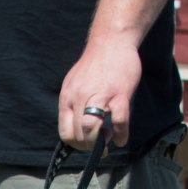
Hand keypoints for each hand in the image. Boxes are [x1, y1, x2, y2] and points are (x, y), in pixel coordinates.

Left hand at [58, 35, 141, 149]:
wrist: (111, 41)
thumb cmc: (95, 65)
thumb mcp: (74, 84)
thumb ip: (74, 105)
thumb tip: (79, 129)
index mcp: (68, 98)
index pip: (65, 132)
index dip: (76, 144)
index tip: (86, 144)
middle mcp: (80, 98)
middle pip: (78, 134)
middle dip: (89, 147)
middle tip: (99, 147)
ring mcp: (100, 95)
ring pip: (93, 128)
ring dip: (100, 143)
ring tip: (108, 142)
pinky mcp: (120, 93)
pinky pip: (119, 120)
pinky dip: (121, 134)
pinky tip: (122, 138)